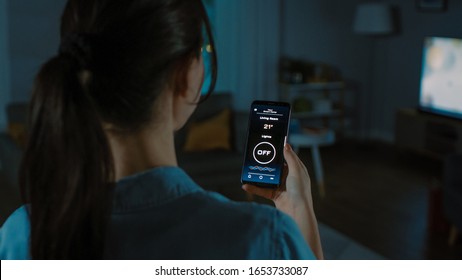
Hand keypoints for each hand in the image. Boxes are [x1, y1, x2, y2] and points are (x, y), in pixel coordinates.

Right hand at [242, 143, 322, 258]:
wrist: (297, 212)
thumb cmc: (300, 191)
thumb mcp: (296, 171)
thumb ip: (290, 158)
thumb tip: (286, 145)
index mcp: (297, 171)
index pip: (288, 158)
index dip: (281, 151)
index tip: (272, 144)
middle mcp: (289, 178)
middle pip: (276, 167)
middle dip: (267, 163)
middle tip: (256, 156)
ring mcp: (282, 187)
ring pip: (268, 178)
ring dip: (259, 176)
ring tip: (249, 170)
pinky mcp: (275, 196)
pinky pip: (262, 190)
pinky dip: (254, 188)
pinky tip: (246, 185)